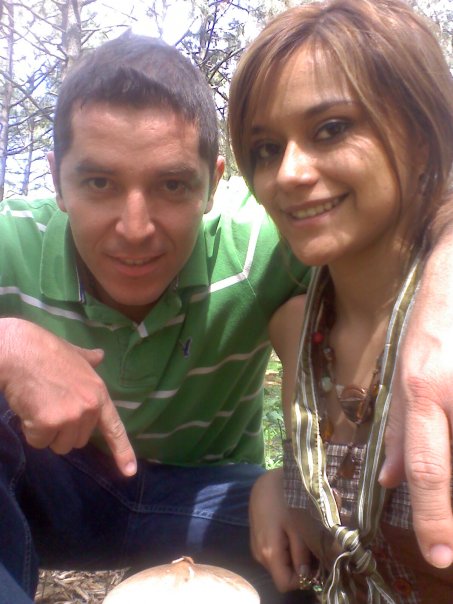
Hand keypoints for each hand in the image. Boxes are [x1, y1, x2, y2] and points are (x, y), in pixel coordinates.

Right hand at [0, 318, 136, 476]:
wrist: (20, 350)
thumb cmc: (45, 351)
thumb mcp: (75, 355)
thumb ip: (89, 360)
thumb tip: (99, 355)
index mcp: (99, 393)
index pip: (114, 428)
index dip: (122, 451)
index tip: (130, 471)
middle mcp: (90, 407)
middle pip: (78, 440)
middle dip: (63, 429)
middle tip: (50, 403)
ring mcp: (71, 416)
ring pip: (58, 445)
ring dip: (46, 432)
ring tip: (39, 404)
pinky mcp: (49, 423)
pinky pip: (39, 442)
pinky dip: (31, 430)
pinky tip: (29, 408)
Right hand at [249, 467, 310, 591]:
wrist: (265, 479)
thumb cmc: (284, 498)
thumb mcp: (299, 525)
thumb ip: (302, 553)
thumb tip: (307, 575)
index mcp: (269, 553)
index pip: (286, 584)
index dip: (303, 578)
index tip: (315, 561)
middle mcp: (259, 555)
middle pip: (283, 574)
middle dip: (301, 563)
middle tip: (313, 543)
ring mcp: (257, 546)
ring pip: (280, 562)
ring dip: (294, 553)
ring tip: (303, 531)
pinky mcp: (258, 538)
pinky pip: (275, 551)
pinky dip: (287, 545)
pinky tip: (292, 527)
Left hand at [380, 250, 452, 568]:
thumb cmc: (430, 322)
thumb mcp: (403, 373)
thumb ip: (397, 427)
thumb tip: (387, 479)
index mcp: (421, 390)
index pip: (425, 466)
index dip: (434, 517)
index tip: (440, 556)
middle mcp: (447, 391)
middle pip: (447, 463)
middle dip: (449, 502)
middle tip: (446, 528)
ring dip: (449, 469)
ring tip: (440, 457)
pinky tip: (446, 428)